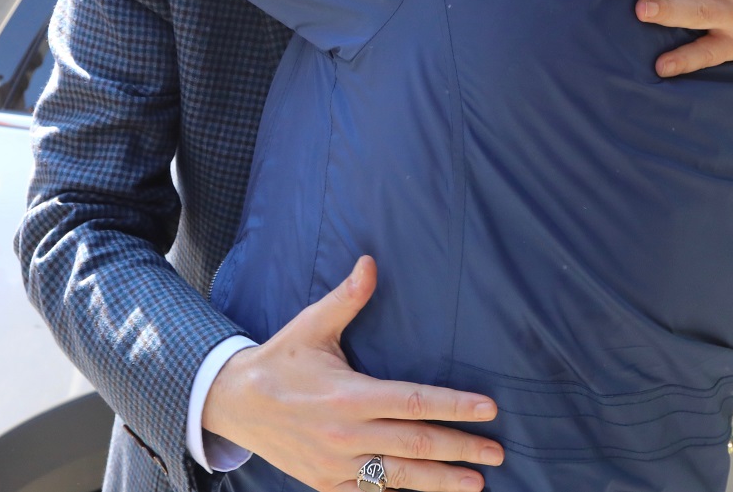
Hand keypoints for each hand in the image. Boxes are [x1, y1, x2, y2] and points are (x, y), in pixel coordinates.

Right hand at [203, 256, 502, 491]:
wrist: (235, 405)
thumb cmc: (282, 359)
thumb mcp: (312, 325)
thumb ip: (347, 298)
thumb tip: (370, 262)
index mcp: (350, 396)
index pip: (414, 402)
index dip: (454, 406)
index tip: (489, 409)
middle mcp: (348, 435)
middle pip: (416, 445)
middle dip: (461, 449)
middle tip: (497, 452)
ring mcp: (338, 465)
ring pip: (400, 477)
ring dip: (441, 482)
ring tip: (476, 484)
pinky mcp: (328, 483)